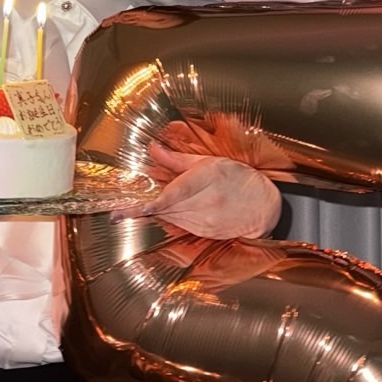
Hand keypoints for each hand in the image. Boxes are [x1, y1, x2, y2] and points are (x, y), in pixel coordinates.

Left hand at [111, 143, 281, 238]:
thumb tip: (152, 149)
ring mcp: (205, 222)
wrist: (264, 206)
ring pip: (169, 217)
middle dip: (143, 208)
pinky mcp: (206, 232)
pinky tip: (174, 208)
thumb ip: (177, 159)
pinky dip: (171, 216)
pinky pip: (179, 224)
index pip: (169, 196)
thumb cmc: (238, 178)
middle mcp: (205, 204)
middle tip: (118, 210)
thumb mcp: (209, 161)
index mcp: (206, 180)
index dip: (146, 205)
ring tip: (152, 204)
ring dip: (157, 211)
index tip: (125, 210)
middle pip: (164, 208)